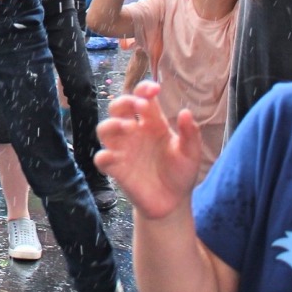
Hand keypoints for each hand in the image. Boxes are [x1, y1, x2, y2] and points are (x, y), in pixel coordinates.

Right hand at [95, 80, 201, 219]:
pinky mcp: (116, 169)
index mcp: (152, 122)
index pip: (142, 97)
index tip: (155, 90)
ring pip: (104, 129)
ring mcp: (123, 149)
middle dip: (125, 102)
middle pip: (118, 107)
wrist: (173, 203)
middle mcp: (134, 132)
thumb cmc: (181, 172)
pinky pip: (101, 158)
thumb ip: (190, 134)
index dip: (144, 89)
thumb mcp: (190, 153)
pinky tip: (113, 157)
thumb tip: (185, 112)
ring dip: (111, 124)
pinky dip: (103, 156)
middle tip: (140, 107)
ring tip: (128, 127)